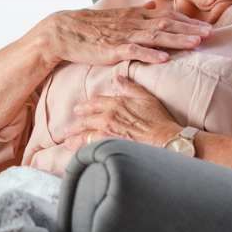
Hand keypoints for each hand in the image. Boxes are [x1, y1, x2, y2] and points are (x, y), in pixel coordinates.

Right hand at [42, 1, 210, 65]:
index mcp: (134, 16)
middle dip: (189, 29)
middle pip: (166, 25)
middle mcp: (133, 23)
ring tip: (196, 43)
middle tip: (210, 34)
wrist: (63, 30)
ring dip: (177, 39)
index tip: (206, 27)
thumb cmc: (89, 26)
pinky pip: (134, 51)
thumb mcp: (116, 15)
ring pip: (155, 36)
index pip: (166, 17)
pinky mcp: (112, 48)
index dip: (187, 22)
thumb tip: (152, 5)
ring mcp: (123, 36)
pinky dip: (150, 54)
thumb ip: (136, 12)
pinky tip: (164, 58)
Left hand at [56, 71, 181, 151]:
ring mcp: (106, 133)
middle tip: (67, 129)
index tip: (79, 109)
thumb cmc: (159, 119)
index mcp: (115, 103)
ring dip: (74, 138)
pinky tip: (77, 153)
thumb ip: (130, 87)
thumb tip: (118, 78)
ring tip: (67, 142)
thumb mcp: (146, 97)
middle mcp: (107, 117)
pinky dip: (82, 149)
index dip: (85, 107)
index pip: (94, 103)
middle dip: (75, 124)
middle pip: (85, 120)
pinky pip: (90, 147)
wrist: (165, 139)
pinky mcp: (108, 147)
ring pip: (84, 134)